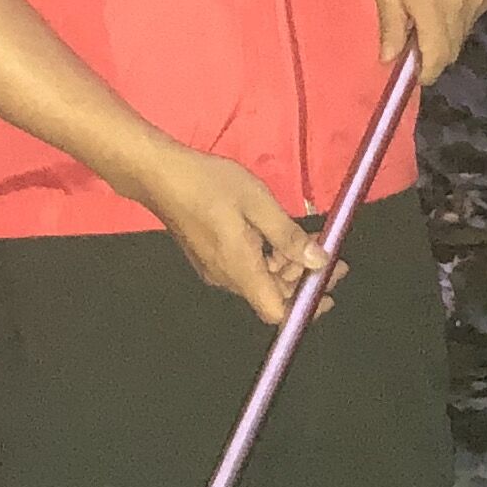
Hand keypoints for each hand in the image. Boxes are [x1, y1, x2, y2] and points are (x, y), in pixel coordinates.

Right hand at [139, 148, 327, 326]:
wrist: (159, 175)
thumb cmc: (209, 184)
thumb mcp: (258, 203)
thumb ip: (289, 236)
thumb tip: (320, 262)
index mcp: (240, 269)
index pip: (276, 312)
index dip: (305, 308)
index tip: (327, 291)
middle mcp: (227, 278)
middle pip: (271, 295)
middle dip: (302, 278)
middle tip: (326, 250)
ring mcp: (215, 269)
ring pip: (260, 280)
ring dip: (285, 265)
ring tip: (305, 237)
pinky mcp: (209, 257)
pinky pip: (245, 269)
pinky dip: (267, 258)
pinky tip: (275, 235)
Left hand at [374, 0, 486, 85]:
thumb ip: (391, 22)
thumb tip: (390, 59)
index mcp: (435, 6)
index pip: (437, 59)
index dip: (424, 71)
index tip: (412, 71)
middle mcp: (465, 5)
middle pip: (452, 49)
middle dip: (433, 51)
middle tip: (413, 35)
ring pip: (463, 31)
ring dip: (446, 30)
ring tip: (428, 2)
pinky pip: (474, 12)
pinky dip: (459, 11)